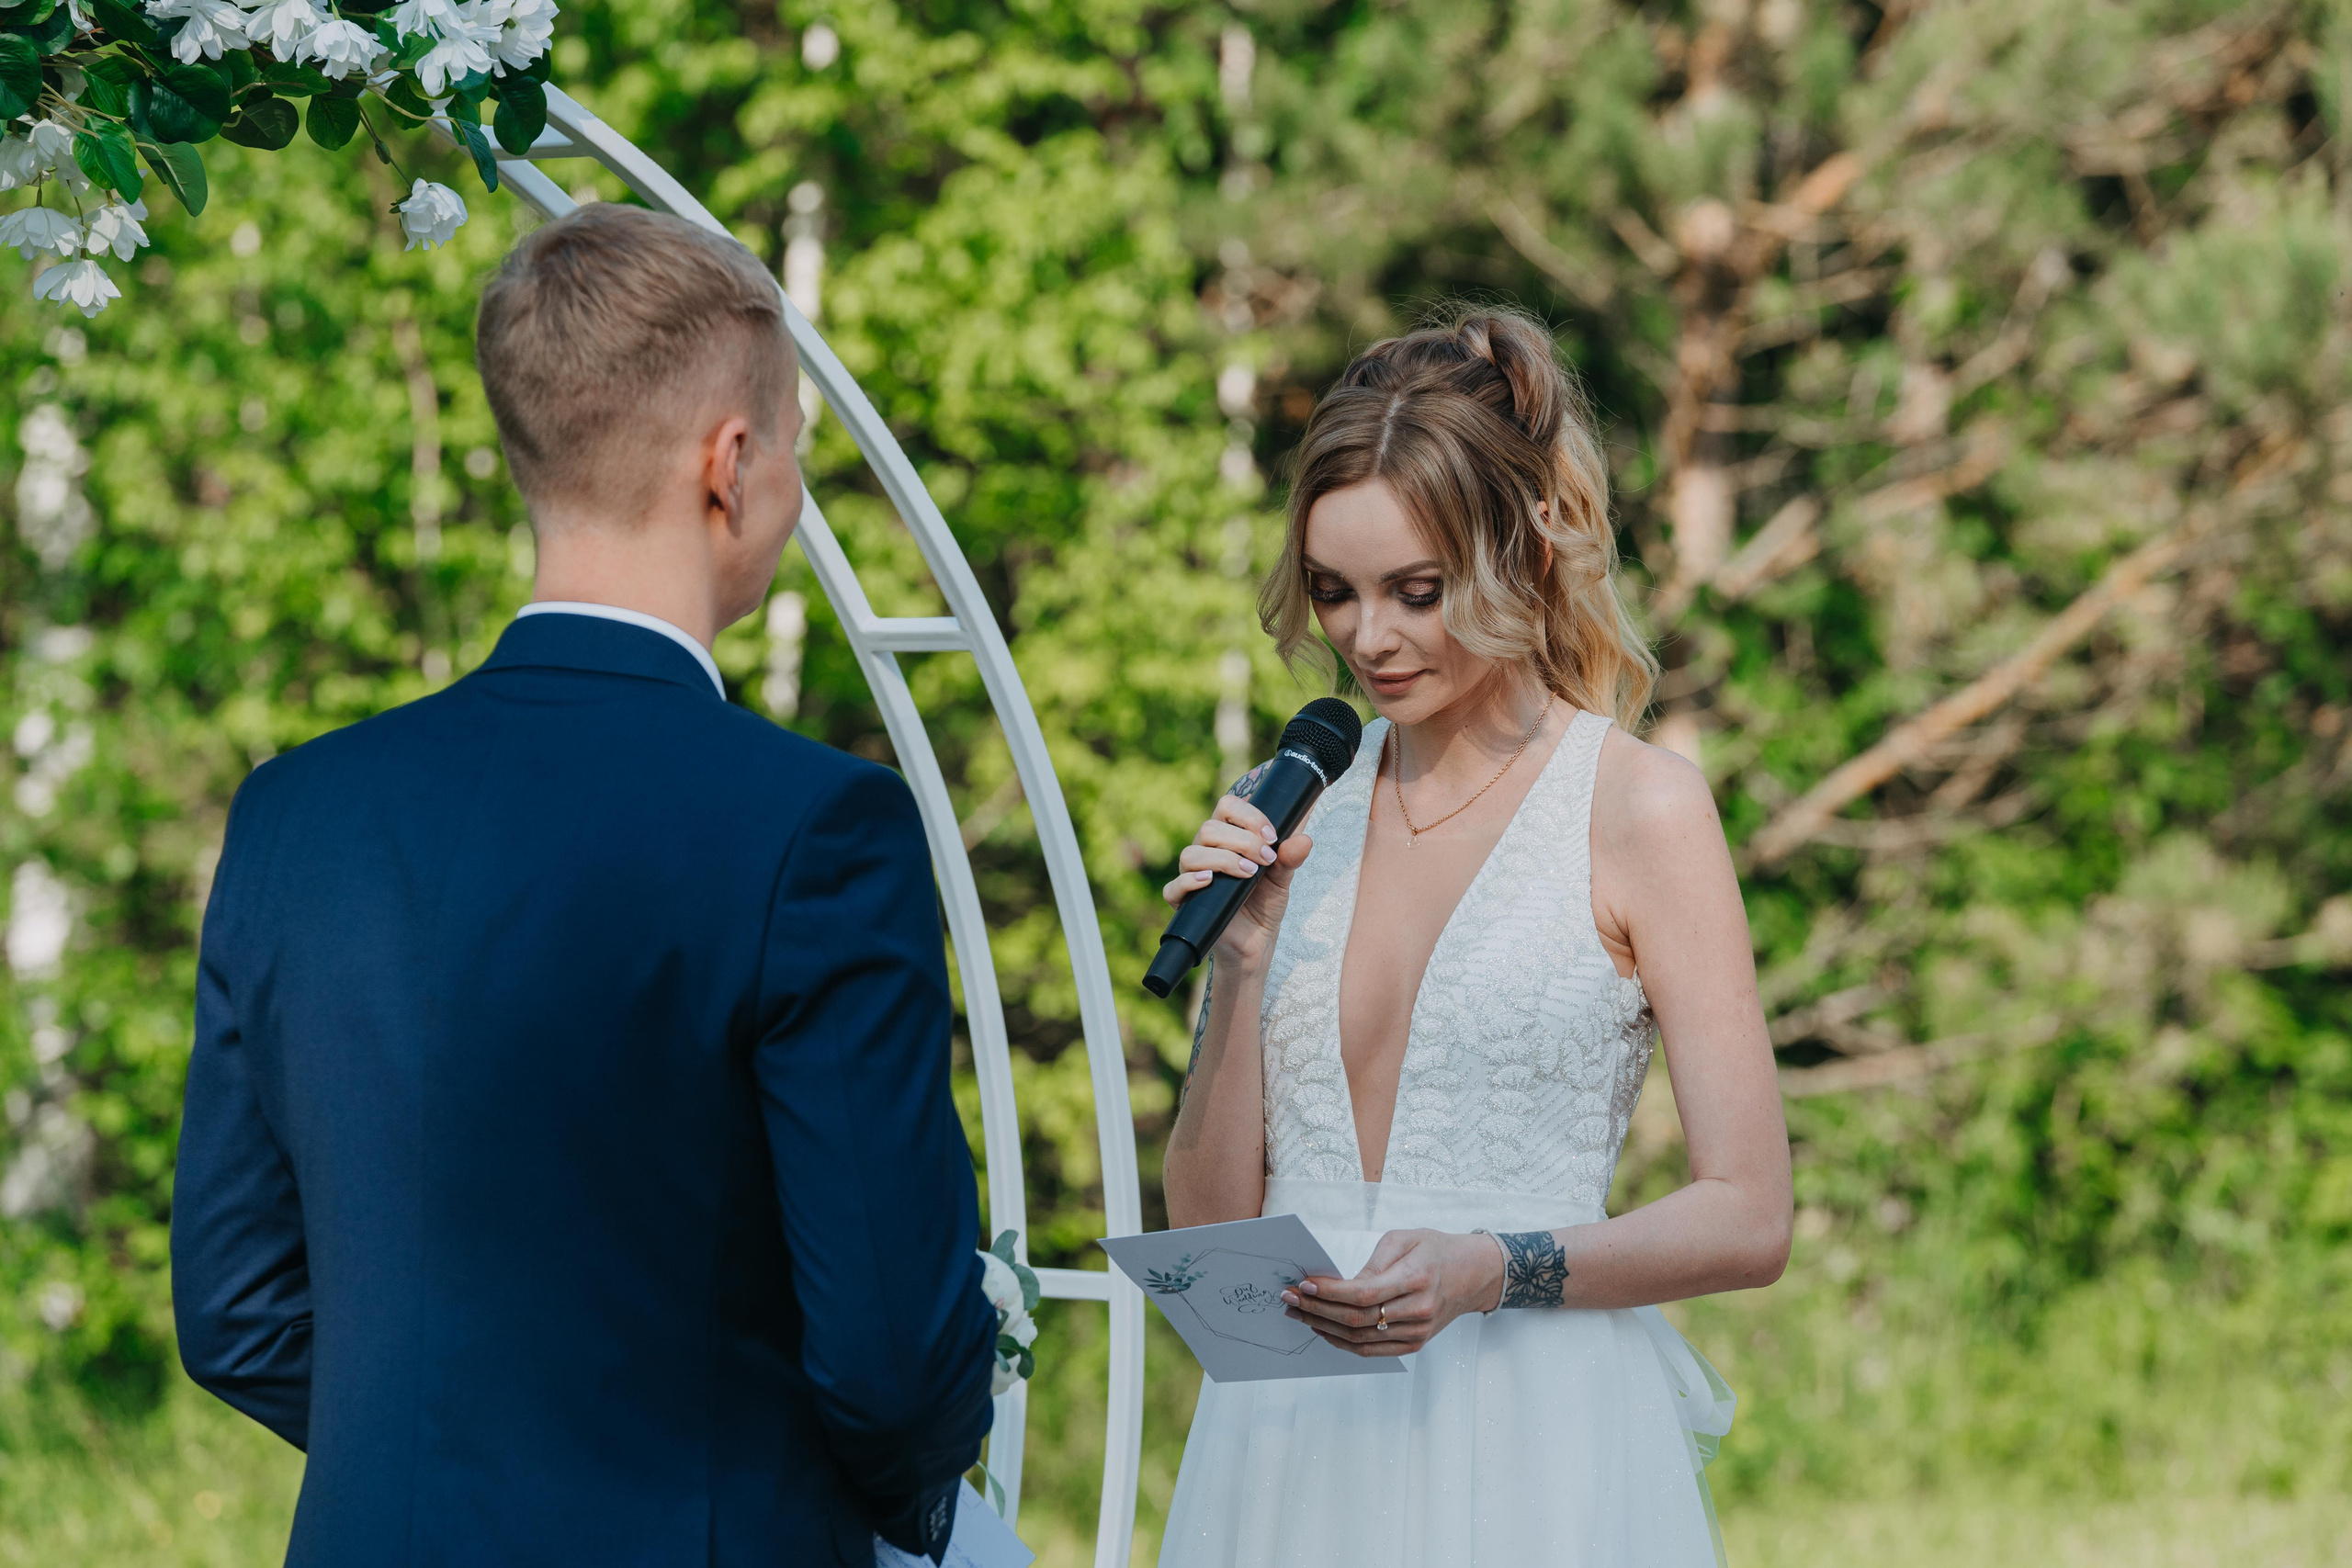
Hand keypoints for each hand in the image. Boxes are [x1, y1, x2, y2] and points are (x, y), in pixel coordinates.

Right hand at [1159, 775, 1313, 970]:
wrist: (1257, 943)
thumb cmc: (1265, 903)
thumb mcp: (1283, 878)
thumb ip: (1291, 858)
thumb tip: (1304, 839)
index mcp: (1228, 837)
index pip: (1227, 806)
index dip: (1249, 815)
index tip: (1272, 836)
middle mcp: (1206, 851)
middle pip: (1209, 828)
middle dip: (1242, 840)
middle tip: (1266, 858)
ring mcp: (1192, 875)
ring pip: (1191, 853)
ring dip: (1223, 859)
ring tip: (1249, 874)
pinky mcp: (1183, 902)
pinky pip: (1173, 887)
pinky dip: (1189, 881)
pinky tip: (1209, 881)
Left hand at [1278, 1228, 1504, 1355]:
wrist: (1472, 1274)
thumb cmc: (1435, 1249)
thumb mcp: (1404, 1238)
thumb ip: (1373, 1262)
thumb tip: (1341, 1284)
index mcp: (1416, 1278)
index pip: (1363, 1293)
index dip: (1329, 1292)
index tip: (1302, 1284)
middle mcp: (1418, 1310)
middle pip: (1357, 1319)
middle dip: (1316, 1309)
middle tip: (1289, 1299)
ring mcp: (1417, 1332)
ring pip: (1360, 1339)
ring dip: (1323, 1327)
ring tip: (1298, 1314)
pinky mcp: (1414, 1344)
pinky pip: (1371, 1351)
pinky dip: (1343, 1343)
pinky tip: (1323, 1329)